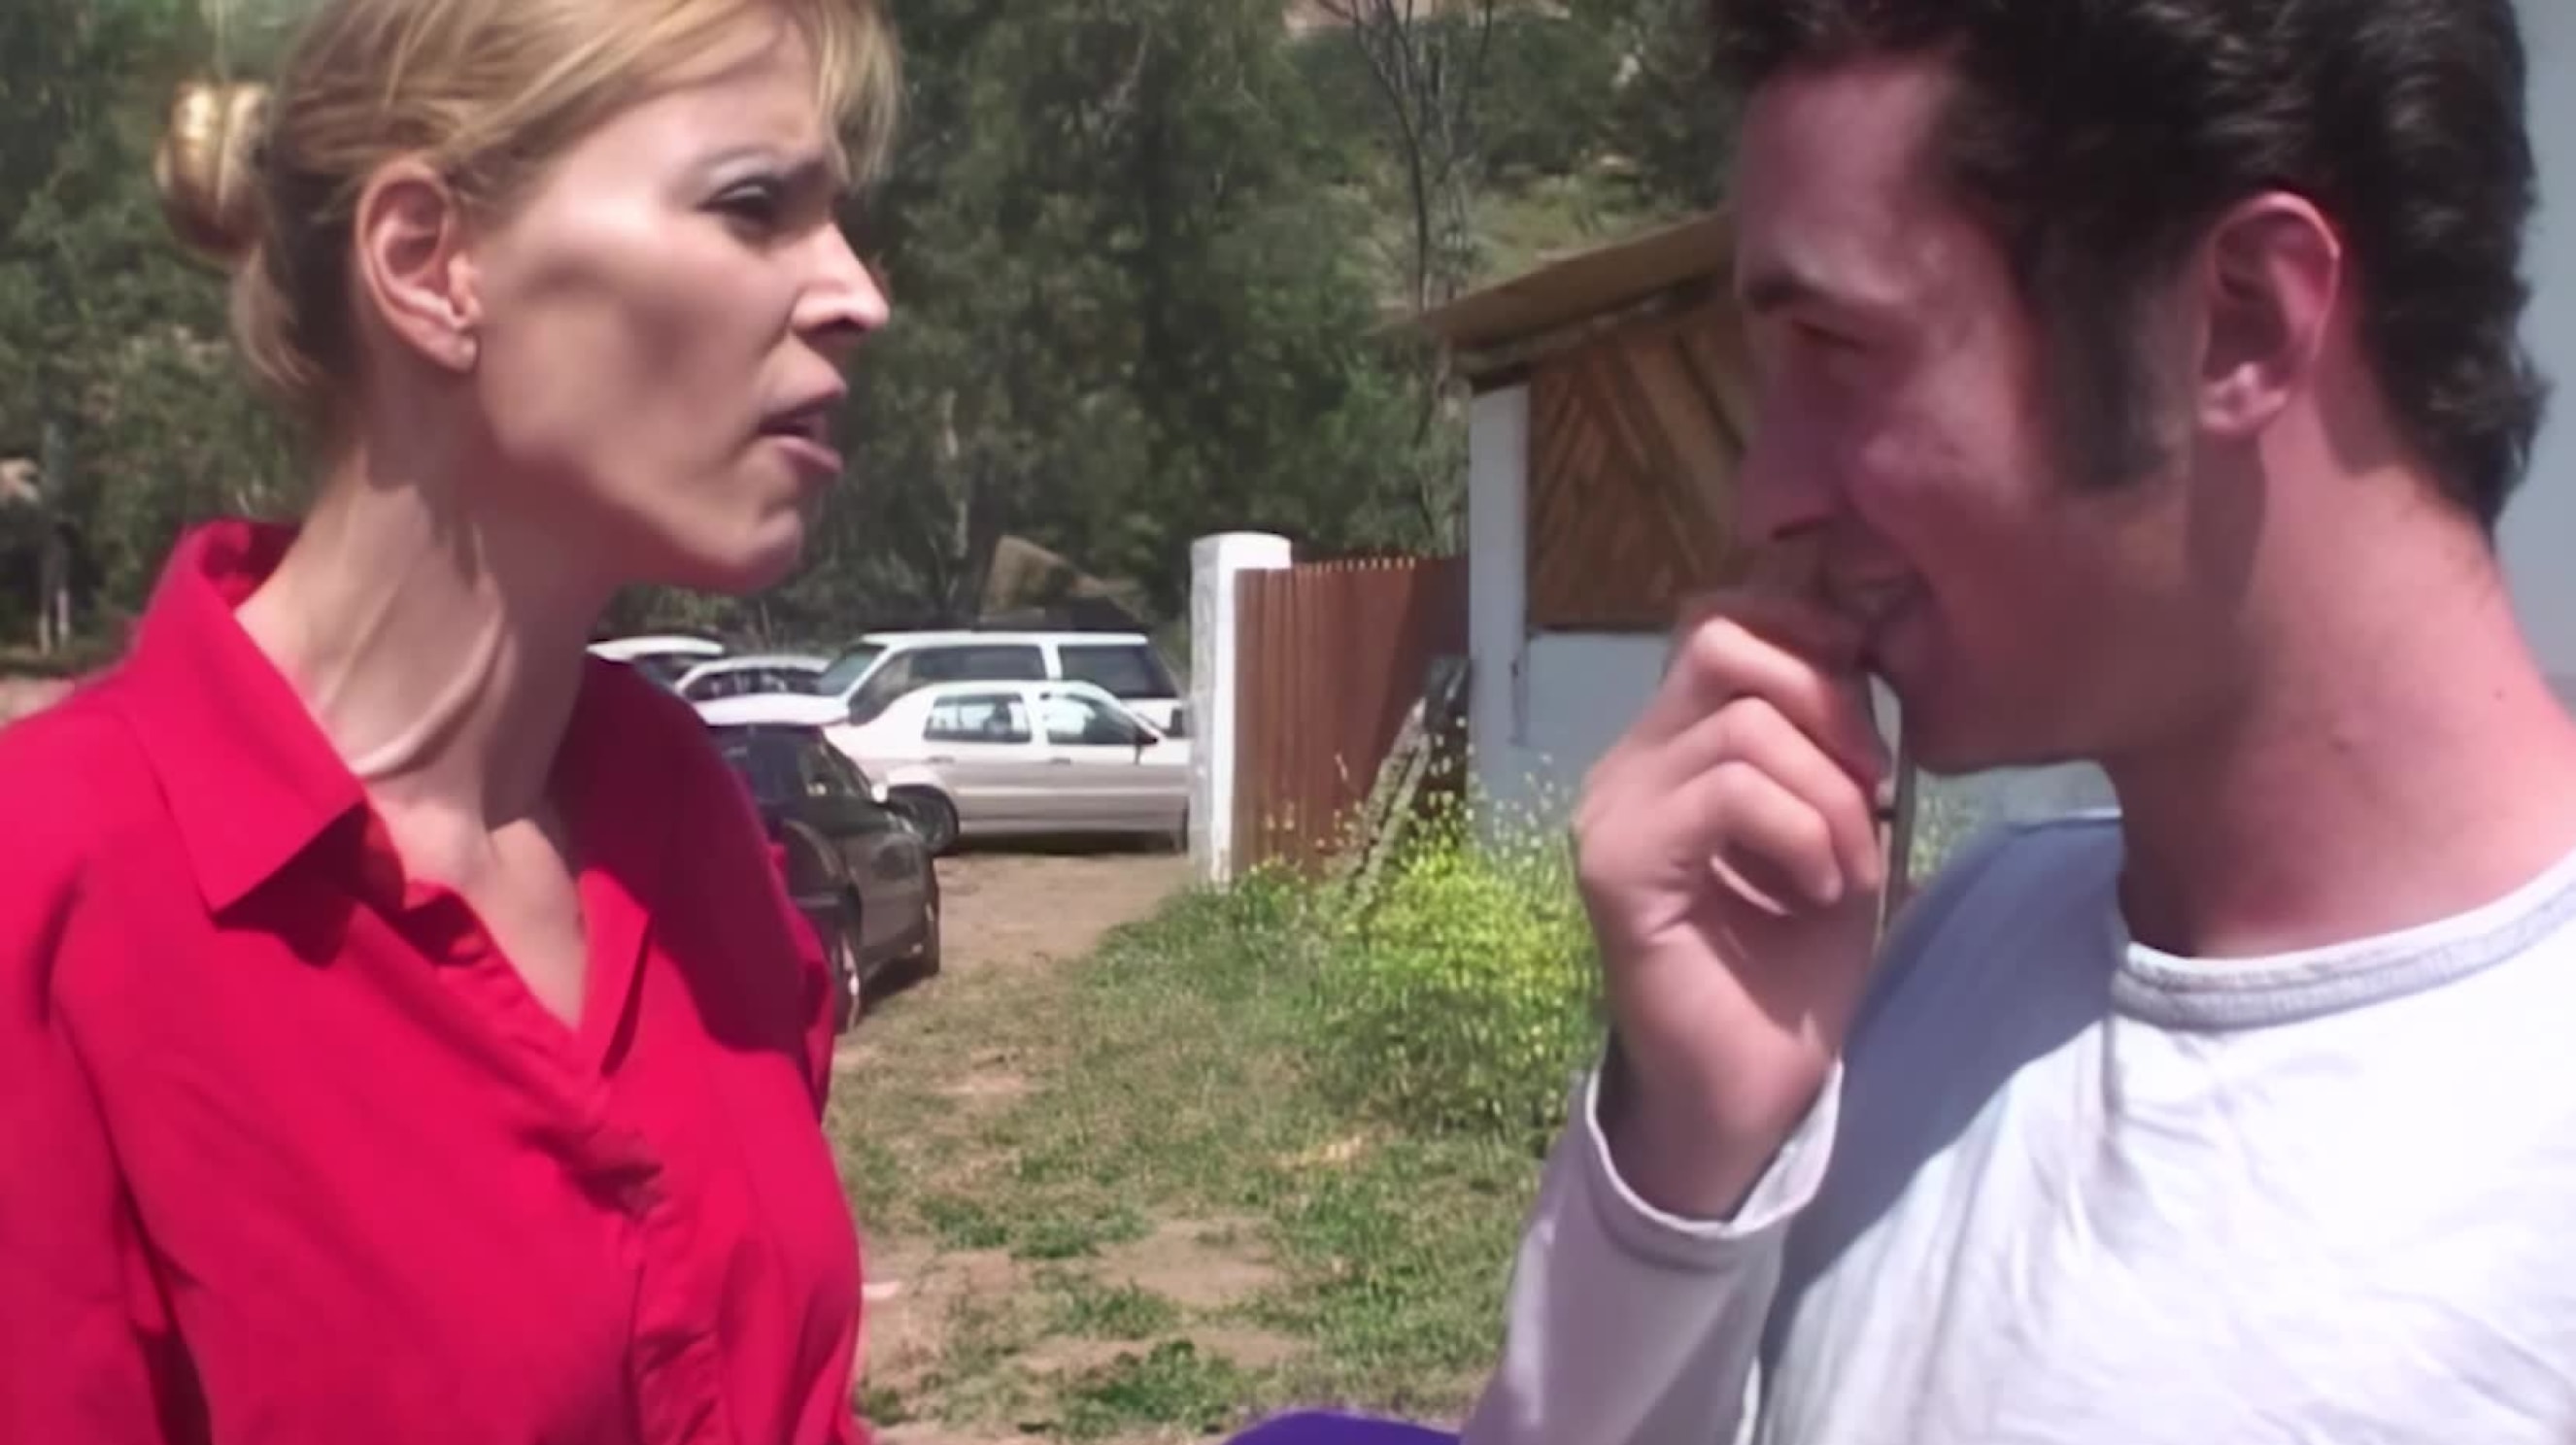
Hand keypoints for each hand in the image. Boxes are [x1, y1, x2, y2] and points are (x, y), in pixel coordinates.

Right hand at [1575, 588, 1890, 1217]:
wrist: (1751, 1095)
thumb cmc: (1795, 972)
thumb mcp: (1838, 831)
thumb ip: (1834, 744)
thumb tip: (1866, 652)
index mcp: (1673, 748)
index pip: (1722, 621)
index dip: (1811, 641)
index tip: (1873, 727)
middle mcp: (1627, 766)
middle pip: (1718, 638)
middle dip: (1826, 699)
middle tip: (1872, 786)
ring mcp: (1612, 812)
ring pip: (1740, 723)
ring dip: (1830, 794)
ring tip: (1848, 869)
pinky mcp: (1618, 867)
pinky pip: (1726, 791)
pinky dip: (1801, 832)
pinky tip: (1819, 890)